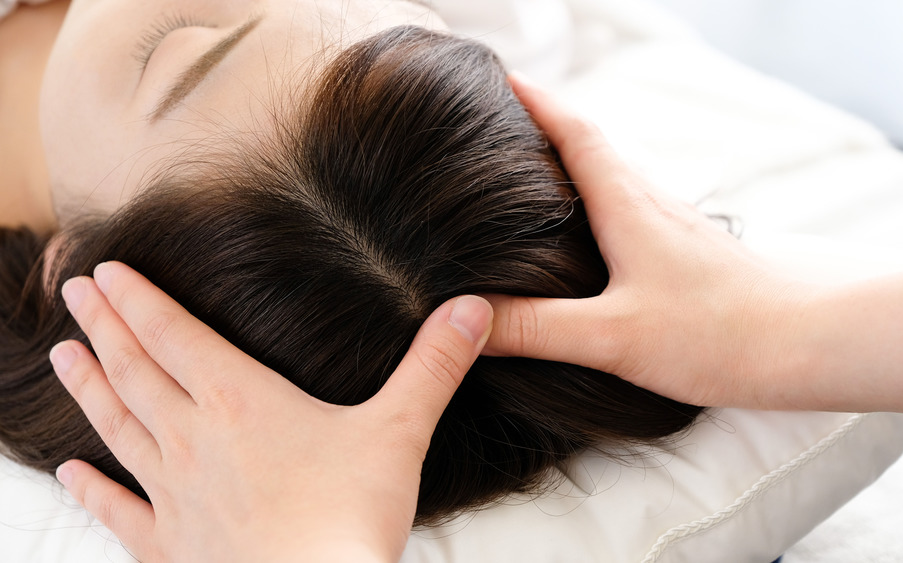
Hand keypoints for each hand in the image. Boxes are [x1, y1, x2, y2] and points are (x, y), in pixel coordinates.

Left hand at [50, 261, 492, 562]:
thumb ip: (434, 365)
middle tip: (74, 292)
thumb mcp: (401, 430)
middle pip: (136, 371)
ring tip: (60, 353)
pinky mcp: (171, 546)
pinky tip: (69, 473)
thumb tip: (472, 307)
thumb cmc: (353, 517)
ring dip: (87, 387)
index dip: (139, 300)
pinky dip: (91, 489)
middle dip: (104, 327)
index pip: (175, 335)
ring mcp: (175, 495)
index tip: (106, 271)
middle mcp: (194, 440)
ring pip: (117, 427)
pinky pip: (119, 510)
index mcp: (242, 402)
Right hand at [485, 74, 809, 408]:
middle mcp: (652, 202)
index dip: (535, 103)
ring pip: (614, 176)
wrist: (810, 342)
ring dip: (575, 162)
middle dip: (547, 125)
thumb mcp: (613, 337)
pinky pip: (632, 209)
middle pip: (592, 145)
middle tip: (502, 122)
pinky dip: (600, 203)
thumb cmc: (719, 333)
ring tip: (534, 173)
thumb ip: (537, 328)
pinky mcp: (689, 252)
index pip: (574, 133)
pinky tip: (592, 236)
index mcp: (628, 205)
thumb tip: (469, 318)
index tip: (500, 79)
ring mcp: (674, 225)